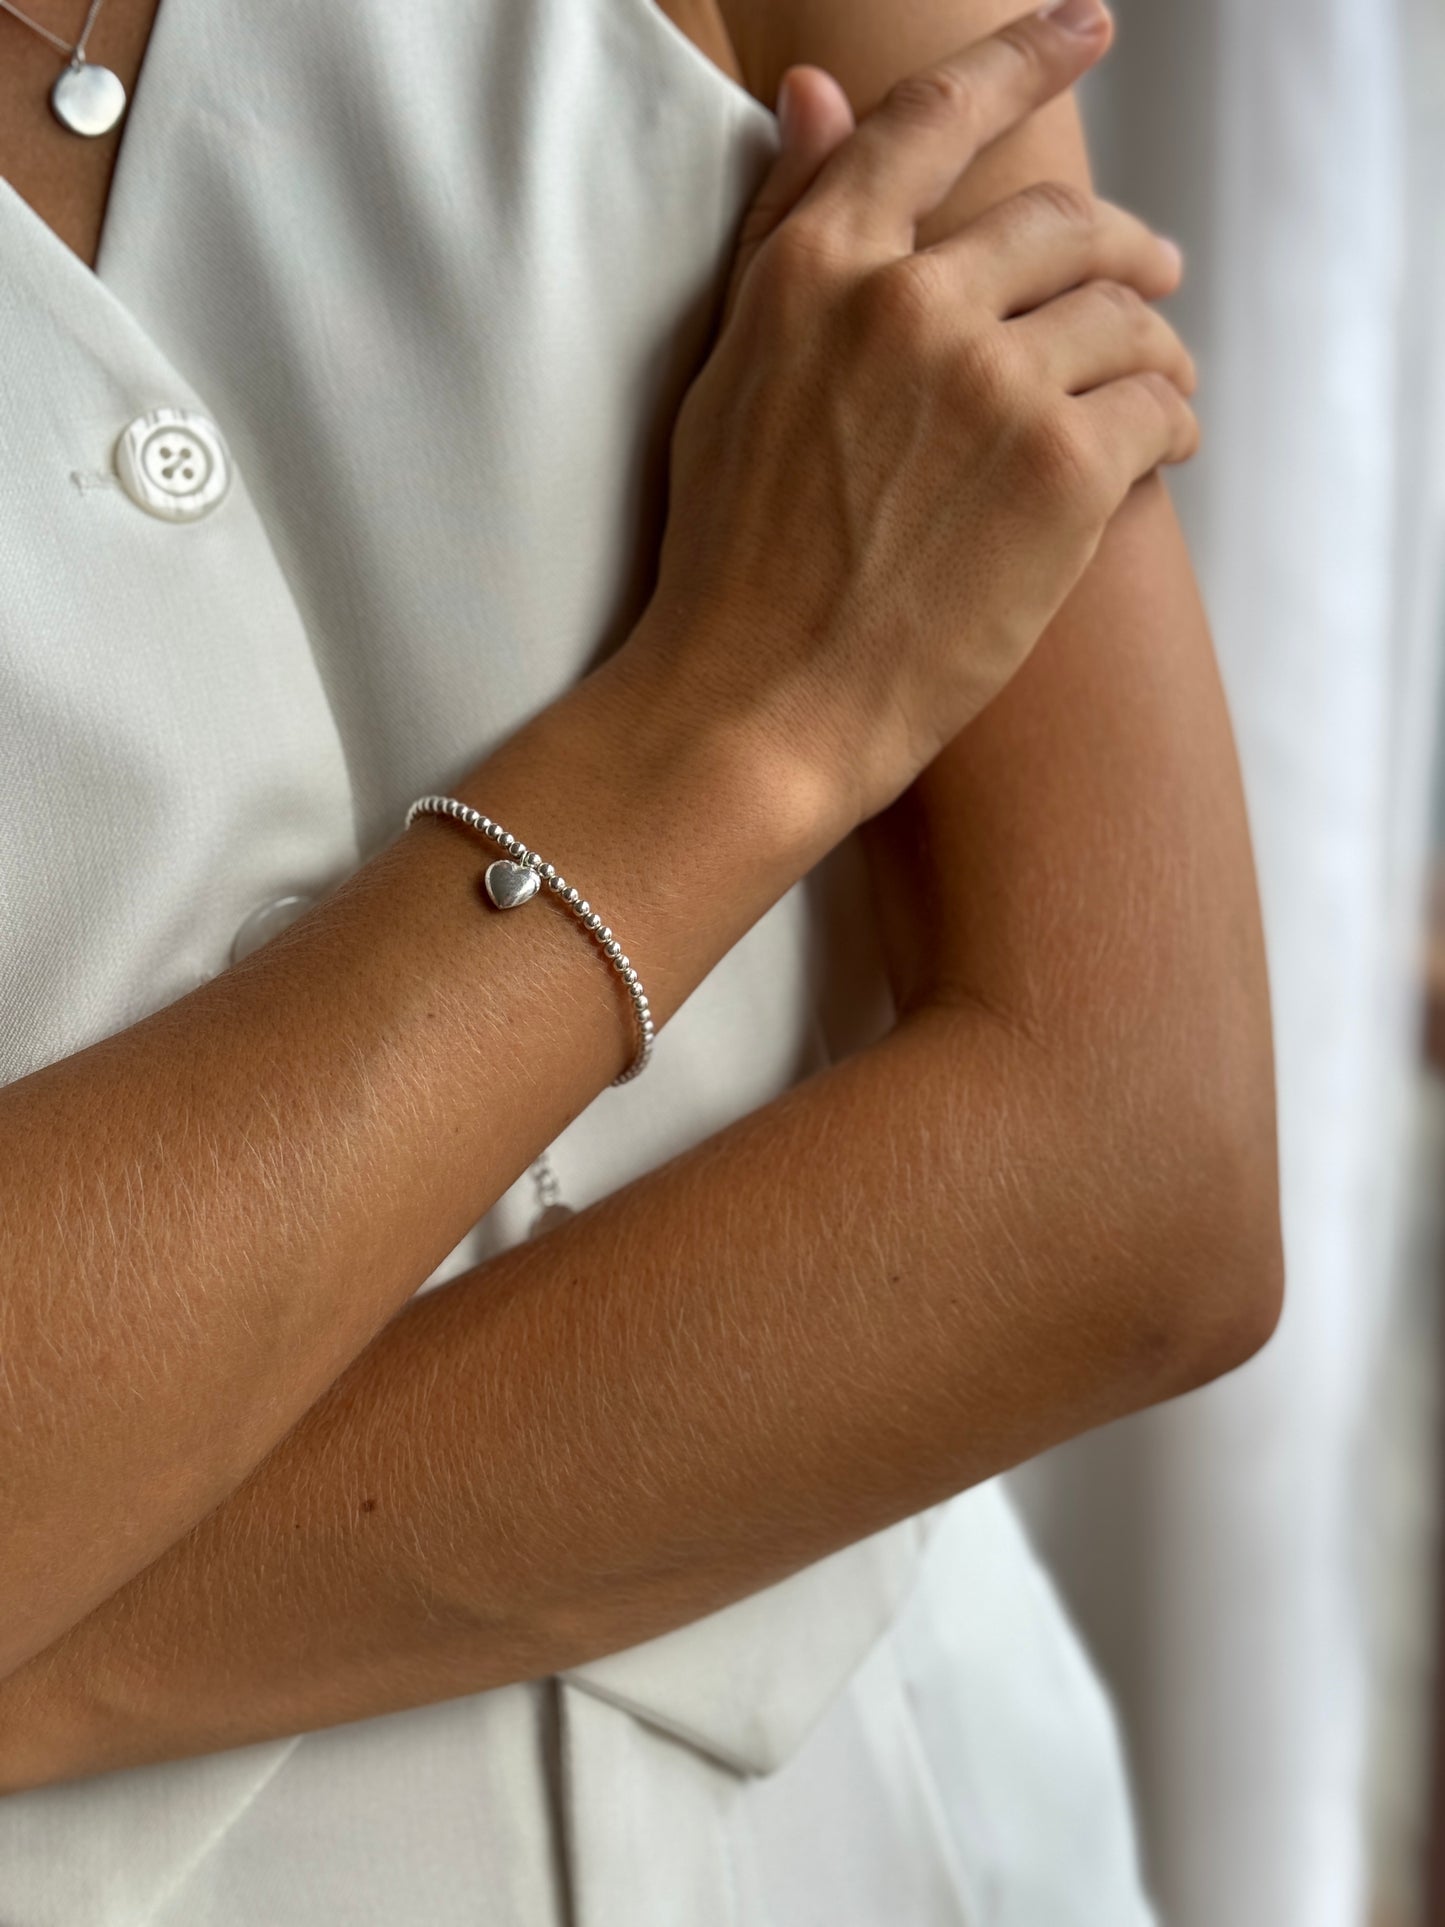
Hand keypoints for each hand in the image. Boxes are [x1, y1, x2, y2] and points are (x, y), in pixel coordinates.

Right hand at [634, 0, 1197, 832]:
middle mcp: (908, 300)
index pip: (938, 117)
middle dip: (1121, 247)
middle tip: (1152, 276)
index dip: (1024, 54)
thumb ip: (787, 229)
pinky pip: (1158, 406)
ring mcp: (990, 381)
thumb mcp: (732, 374)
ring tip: (1159, 385)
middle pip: (1060, 223)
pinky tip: (1162, 452)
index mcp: (818, 267)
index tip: (1084, 25)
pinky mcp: (1061, 469)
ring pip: (1123, 315)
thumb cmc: (733, 559)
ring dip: (1156, 346)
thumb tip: (813, 90)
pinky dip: (1172, 424)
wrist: (758, 706)